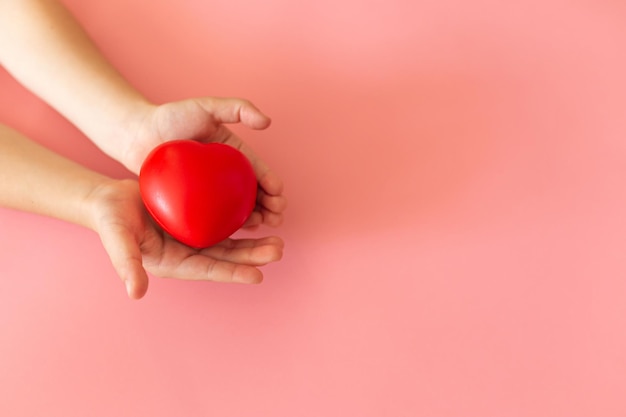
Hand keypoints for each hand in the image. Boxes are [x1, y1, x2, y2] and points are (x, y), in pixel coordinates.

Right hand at [88, 179, 283, 298]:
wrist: (108, 200)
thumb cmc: (110, 219)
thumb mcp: (117, 238)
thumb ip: (126, 263)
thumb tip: (136, 293)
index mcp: (174, 263)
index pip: (208, 270)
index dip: (232, 273)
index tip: (258, 276)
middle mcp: (188, 253)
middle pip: (226, 257)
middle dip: (253, 256)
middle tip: (279, 250)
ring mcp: (193, 238)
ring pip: (230, 243)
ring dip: (253, 244)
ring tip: (278, 241)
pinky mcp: (195, 221)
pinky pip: (223, 223)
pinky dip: (242, 224)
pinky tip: (260, 218)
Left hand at [122, 97, 286, 228]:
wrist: (136, 135)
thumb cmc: (170, 117)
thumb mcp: (207, 106)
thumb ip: (238, 108)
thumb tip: (267, 122)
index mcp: (234, 154)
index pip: (258, 170)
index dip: (272, 183)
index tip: (279, 194)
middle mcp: (226, 175)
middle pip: (254, 193)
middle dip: (271, 206)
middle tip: (278, 216)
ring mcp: (211, 191)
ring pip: (239, 208)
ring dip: (256, 218)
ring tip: (264, 226)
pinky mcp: (195, 203)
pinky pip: (215, 216)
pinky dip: (230, 224)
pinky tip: (238, 232)